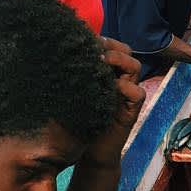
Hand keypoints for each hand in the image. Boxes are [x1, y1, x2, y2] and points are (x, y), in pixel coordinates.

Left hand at [82, 38, 144, 164]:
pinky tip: (109, 88)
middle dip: (112, 46)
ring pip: (135, 66)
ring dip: (120, 60)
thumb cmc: (79, 121)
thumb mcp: (73, 92)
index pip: (112, 47)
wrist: (89, 152)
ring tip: (102, 61)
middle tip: (94, 47)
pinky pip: (138, 93)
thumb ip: (72, 74)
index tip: (84, 38)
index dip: (102, 40)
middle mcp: (120, 80)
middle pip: (126, 52)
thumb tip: (53, 53)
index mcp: (107, 74)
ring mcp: (127, 94)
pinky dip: (125, 88)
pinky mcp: (132, 110)